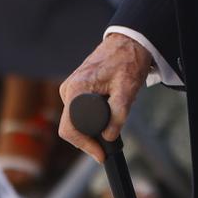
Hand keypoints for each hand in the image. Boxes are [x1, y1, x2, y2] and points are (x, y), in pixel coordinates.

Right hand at [56, 33, 154, 163]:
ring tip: (112, 122)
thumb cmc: (127, 61)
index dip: (85, 145)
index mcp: (76, 89)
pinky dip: (92, 120)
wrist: (129, 43)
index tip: (101, 154)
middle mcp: (68, 90)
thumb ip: (118, 114)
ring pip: (76, 121)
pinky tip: (107, 114)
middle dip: (90, 139)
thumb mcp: (127, 89)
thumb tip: (108, 137)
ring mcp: (71, 90)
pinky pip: (80, 113)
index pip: (70, 129)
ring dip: (92, 128)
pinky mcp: (77, 90)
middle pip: (72, 127)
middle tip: (109, 143)